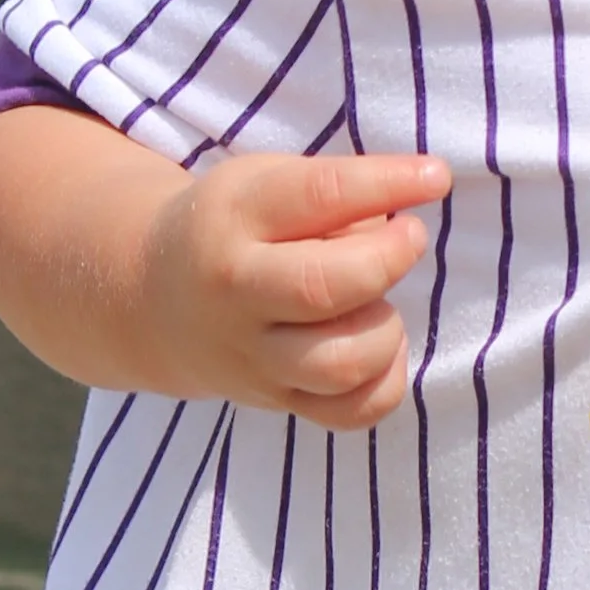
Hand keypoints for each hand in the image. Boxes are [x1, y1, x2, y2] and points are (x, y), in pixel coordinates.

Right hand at [138, 150, 450, 429]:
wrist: (154, 301)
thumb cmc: (237, 229)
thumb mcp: (266, 184)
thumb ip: (335, 192)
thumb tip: (411, 206)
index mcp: (232, 221)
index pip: (318, 196)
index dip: (388, 183)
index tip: (435, 176)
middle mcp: (236, 295)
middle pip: (323, 288)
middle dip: (387, 258)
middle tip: (408, 236)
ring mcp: (254, 359)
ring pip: (342, 363)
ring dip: (384, 328)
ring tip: (376, 303)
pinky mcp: (277, 401)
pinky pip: (351, 413)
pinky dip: (384, 383)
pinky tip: (376, 347)